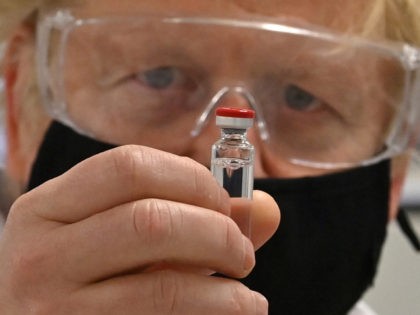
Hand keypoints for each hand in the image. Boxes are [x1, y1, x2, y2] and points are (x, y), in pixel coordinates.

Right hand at [0, 145, 279, 313]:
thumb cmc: (86, 274)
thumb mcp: (116, 234)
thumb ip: (187, 214)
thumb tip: (265, 208)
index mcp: (46, 209)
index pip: (129, 166)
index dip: (192, 178)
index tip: (223, 202)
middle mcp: (39, 256)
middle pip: (150, 221)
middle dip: (217, 232)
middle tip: (242, 251)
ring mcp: (54, 309)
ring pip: (164, 286)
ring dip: (227, 291)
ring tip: (247, 296)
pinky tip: (233, 312)